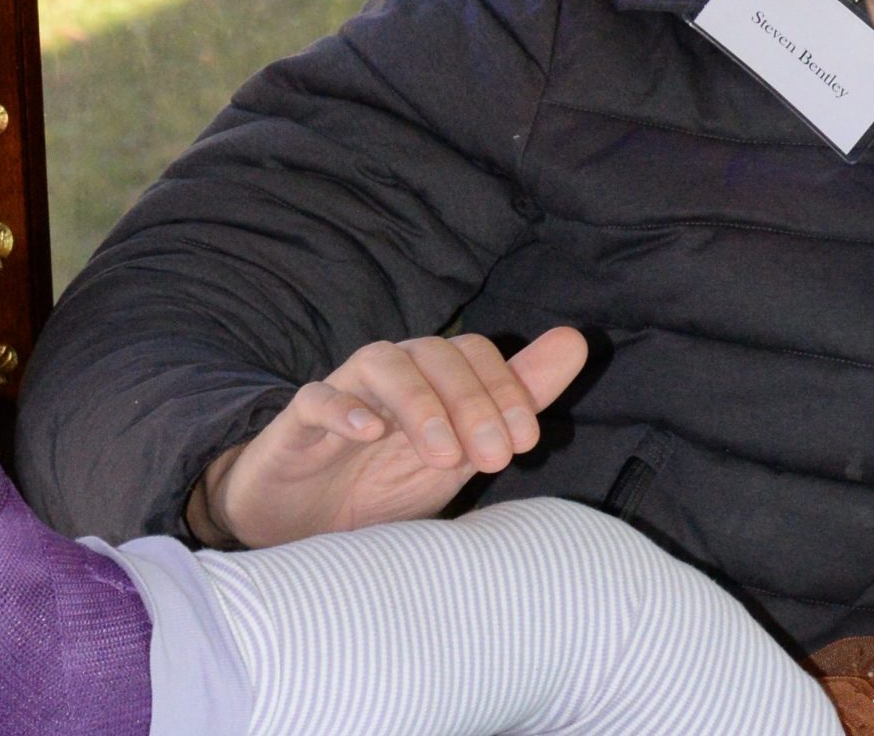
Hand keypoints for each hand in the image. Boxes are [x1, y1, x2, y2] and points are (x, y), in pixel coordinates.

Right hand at [194, 326, 587, 548]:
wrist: (300, 531)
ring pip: (383, 363)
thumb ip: (516, 398)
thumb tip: (576, 342)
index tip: (526, 444)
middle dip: (474, 402)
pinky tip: (369, 434)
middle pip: (437, 354)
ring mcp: (342, 393)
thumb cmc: (383, 486)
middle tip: (493, 456)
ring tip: (442, 453)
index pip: (477, 354)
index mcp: (432, 380)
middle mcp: (391, 376)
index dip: (507, 390)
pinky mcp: (297, 424)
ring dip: (420, 403)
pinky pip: (317, 398)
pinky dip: (344, 409)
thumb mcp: (460, 452)